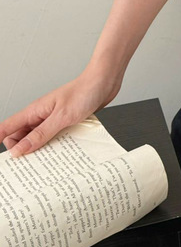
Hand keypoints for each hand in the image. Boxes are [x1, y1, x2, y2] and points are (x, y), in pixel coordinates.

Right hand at [0, 63, 122, 157]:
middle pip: (21, 137)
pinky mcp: (64, 122)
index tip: (3, 160)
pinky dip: (56, 145)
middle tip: (32, 164)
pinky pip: (54, 137)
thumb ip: (40, 134)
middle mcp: (40, 115)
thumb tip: (18, 149)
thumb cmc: (84, 92)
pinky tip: (64, 151)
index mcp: (34, 111)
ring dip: (42, 149)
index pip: (7, 128)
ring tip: (49, 160)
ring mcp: (52, 119)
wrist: (104, 82)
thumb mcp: (61, 117)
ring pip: (38, 139)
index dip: (0, 142)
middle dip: (24, 151)